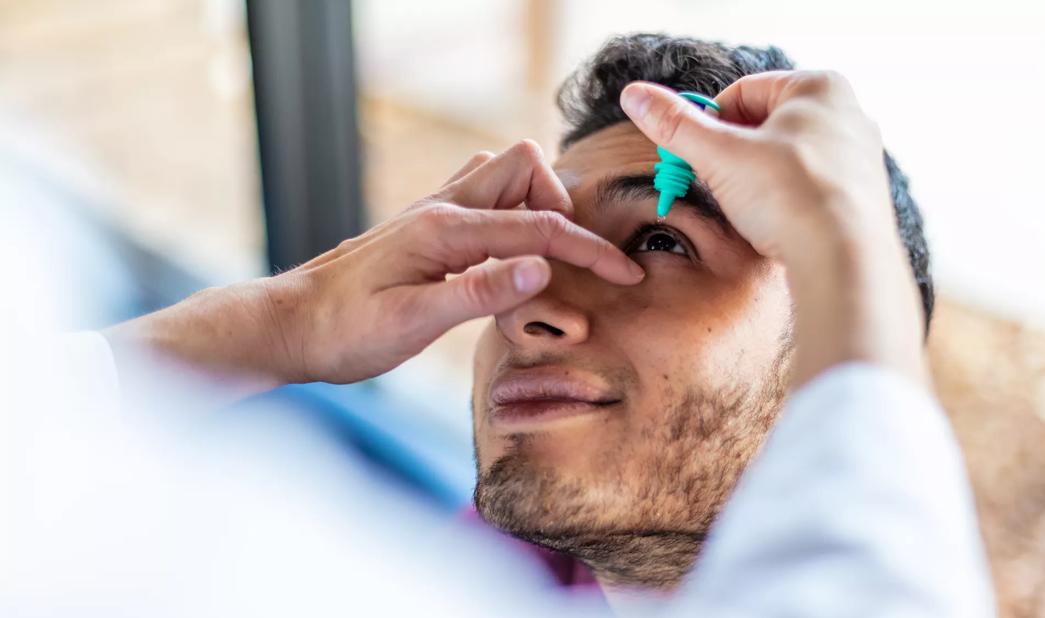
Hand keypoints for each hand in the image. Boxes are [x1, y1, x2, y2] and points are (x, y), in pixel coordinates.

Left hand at [105, 140, 643, 398]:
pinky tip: (505, 258)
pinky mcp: (424, 226)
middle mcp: (440, 208)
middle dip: (559, 206)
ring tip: (542, 258)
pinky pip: (481, 195)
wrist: (289, 326)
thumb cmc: (343, 333)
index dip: (589, 250)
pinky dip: (509, 213)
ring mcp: (430, 211)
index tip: (627, 275)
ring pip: (502, 174)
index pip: (537, 227)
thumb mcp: (412, 324)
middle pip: (523, 167)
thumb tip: (543, 265)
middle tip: (569, 261)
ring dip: (534, 204)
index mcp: (443, 230)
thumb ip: (480, 291)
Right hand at [620, 72, 926, 385]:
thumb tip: (634, 95)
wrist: (844, 261)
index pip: (742, 92)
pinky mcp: (861, 195)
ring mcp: (857, 156)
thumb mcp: (720, 156)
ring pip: (785, 157)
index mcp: (818, 87)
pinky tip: (775, 224)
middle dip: (731, 154)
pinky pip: (808, 187)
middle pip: (764, 124)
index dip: (708, 124)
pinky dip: (783, 201)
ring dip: (755, 179)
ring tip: (748, 208)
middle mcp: (846, 113)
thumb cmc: (790, 198)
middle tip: (714, 182)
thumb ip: (675, 125)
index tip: (692, 154)